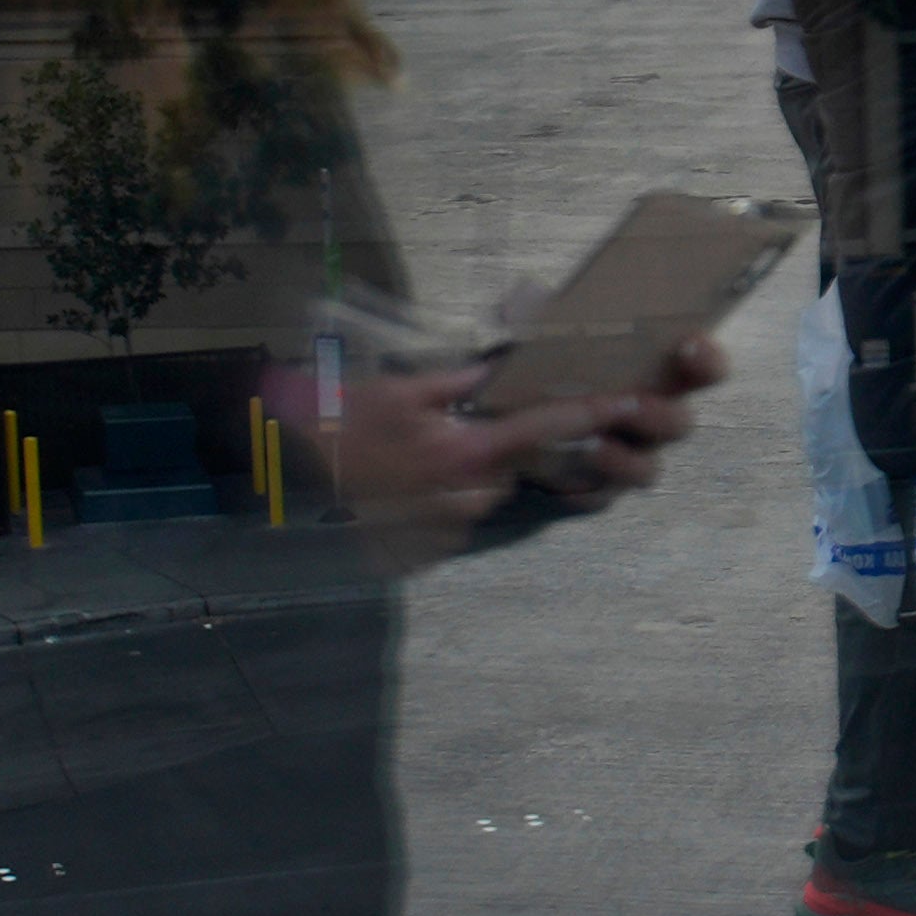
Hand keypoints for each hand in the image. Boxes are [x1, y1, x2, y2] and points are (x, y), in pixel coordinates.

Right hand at [281, 340, 722, 572]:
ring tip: (421, 450)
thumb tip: (502, 369)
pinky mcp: (427, 546)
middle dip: (507, 441)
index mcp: (466, 451)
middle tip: (467, 421)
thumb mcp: (401, 390)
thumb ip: (461, 382)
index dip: (595, 412)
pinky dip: (445, 494)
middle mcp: (467, 495)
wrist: (283, 475)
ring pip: (490, 489)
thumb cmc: (338, 422)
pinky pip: (458, 512)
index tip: (632, 401)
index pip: (548, 427)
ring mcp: (447, 526)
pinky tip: (408, 479)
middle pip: (521, 464)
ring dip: (474, 468)